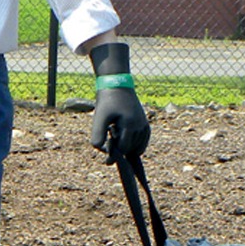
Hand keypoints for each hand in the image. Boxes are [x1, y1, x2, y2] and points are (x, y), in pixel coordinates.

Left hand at [89, 41, 149, 163]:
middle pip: (130, 150)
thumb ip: (98, 136)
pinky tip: (122, 136)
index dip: (113, 155)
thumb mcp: (99, 118)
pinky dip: (133, 145)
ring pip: (136, 148)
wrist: (117, 85)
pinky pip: (141, 144)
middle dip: (119, 149)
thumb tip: (102, 151)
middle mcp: (141, 127)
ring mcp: (145, 126)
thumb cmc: (107, 102)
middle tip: (109, 137)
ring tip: (115, 133)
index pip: (123, 149)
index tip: (105, 159)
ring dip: (126, 147)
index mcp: (131, 125)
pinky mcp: (146, 126)